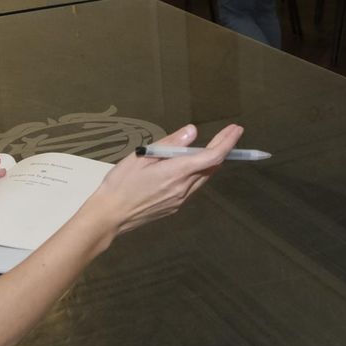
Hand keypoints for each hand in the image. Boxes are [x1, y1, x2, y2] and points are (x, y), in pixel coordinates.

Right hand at [91, 124, 242, 235]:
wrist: (109, 216)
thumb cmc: (120, 183)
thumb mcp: (141, 156)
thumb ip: (170, 144)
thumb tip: (192, 132)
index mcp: (177, 173)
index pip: (212, 156)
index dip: (227, 142)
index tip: (236, 129)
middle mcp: (183, 188)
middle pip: (212, 167)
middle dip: (223, 149)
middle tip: (229, 133)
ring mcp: (180, 200)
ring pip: (204, 178)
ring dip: (211, 161)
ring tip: (213, 146)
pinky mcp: (174, 207)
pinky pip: (193, 187)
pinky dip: (198, 173)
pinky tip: (192, 166)